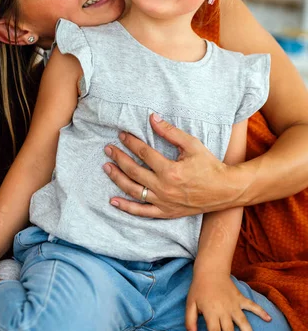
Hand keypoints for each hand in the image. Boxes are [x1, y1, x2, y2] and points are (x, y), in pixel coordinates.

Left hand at [104, 114, 237, 218]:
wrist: (224, 190)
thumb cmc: (209, 165)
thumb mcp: (192, 144)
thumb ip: (170, 132)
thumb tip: (152, 118)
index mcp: (170, 170)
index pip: (143, 153)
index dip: (131, 142)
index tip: (122, 135)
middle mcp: (164, 188)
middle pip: (134, 171)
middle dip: (119, 158)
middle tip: (108, 149)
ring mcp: (163, 202)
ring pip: (133, 190)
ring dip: (117, 178)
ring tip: (106, 167)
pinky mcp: (165, 212)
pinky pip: (142, 212)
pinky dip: (126, 207)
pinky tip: (113, 201)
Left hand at [185, 271, 271, 330]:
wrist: (210, 270)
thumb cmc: (199, 288)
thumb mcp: (190, 303)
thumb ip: (190, 320)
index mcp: (211, 312)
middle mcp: (224, 310)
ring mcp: (234, 304)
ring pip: (242, 322)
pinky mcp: (240, 298)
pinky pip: (252, 305)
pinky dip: (261, 311)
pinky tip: (269, 319)